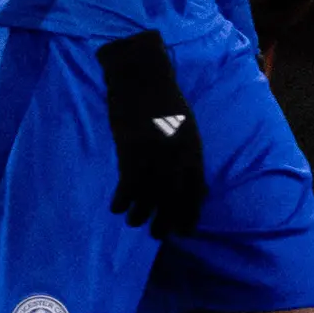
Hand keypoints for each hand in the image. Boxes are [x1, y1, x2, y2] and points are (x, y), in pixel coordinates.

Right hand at [94, 33, 208, 238]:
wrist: (142, 77)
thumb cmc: (165, 101)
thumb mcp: (187, 129)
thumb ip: (189, 156)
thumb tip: (195, 185)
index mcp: (193, 149)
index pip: (196, 190)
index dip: (190, 212)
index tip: (186, 229)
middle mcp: (177, 155)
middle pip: (174, 197)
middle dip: (167, 220)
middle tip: (160, 235)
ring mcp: (154, 153)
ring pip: (150, 194)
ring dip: (142, 213)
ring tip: (135, 222)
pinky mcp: (131, 149)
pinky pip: (128, 182)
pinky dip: (123, 199)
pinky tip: (117, 208)